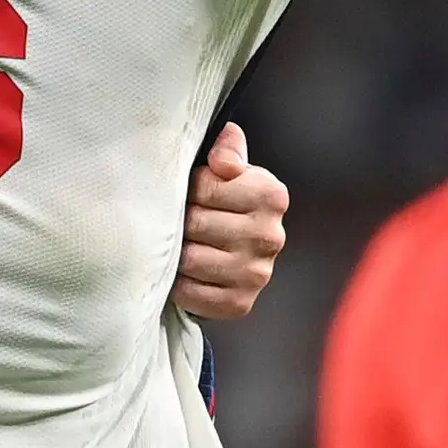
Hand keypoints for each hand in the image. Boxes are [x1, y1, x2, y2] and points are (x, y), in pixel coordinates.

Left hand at [173, 122, 288, 322]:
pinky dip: (179, 285)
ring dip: (176, 253)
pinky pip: (191, 293)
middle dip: (180, 221)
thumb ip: (227, 152)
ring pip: (190, 258)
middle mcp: (271, 236)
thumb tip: (226, 143)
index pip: (205, 186)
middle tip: (179, 222)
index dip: (188, 188)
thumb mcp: (229, 171)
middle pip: (195, 223)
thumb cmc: (226, 204)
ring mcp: (257, 274)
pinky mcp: (240, 304)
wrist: (234, 254)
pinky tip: (184, 273)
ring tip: (179, 245)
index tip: (191, 193)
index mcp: (271, 195)